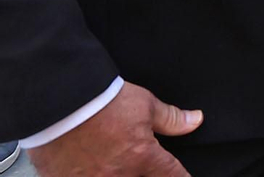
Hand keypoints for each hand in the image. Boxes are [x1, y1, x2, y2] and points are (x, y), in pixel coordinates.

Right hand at [29, 81, 201, 176]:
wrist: (60, 102)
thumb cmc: (103, 101)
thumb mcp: (145, 105)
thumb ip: (171, 119)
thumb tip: (195, 120)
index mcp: (142, 158)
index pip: (172, 174)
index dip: (182, 176)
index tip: (185, 176)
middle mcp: (118, 175)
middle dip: (145, 173)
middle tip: (139, 162)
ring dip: (118, 173)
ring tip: (113, 162)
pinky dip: (90, 174)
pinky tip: (90, 166)